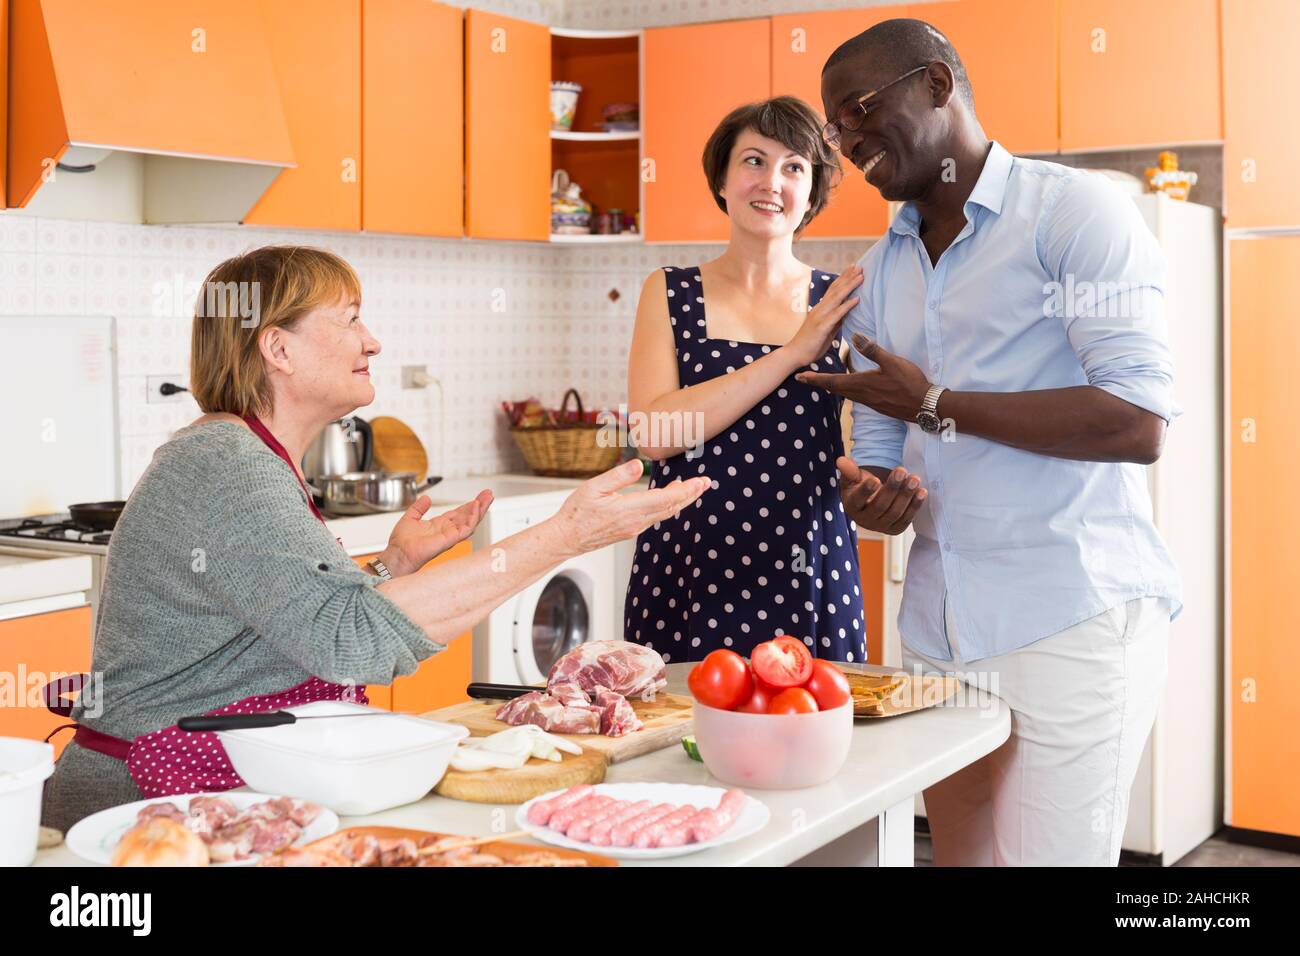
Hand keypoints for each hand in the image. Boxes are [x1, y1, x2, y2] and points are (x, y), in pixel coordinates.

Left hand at [380, 490, 493, 576]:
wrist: (398, 553)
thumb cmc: (401, 543)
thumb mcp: (410, 518)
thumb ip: (418, 508)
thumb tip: (426, 498)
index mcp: (439, 525)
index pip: (459, 513)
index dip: (469, 505)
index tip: (478, 496)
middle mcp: (447, 531)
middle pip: (468, 516)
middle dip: (479, 504)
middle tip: (488, 494)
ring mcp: (450, 536)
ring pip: (471, 522)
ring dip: (480, 509)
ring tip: (487, 498)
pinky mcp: (450, 540)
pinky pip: (466, 529)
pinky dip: (473, 518)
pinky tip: (477, 507)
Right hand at [549, 459, 709, 556]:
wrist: (567, 538)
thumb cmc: (577, 512)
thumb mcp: (594, 488)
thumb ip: (618, 476)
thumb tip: (638, 465)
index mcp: (630, 509)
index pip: (667, 498)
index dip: (687, 490)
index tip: (701, 481)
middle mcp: (637, 522)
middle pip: (671, 507)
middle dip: (691, 495)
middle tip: (706, 483)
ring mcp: (634, 528)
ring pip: (665, 513)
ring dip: (681, 501)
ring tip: (691, 488)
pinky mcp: (630, 530)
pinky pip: (656, 517)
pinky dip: (667, 506)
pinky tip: (668, 499)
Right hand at [782, 266, 862, 368]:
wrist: (795, 354)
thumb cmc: (810, 344)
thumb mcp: (826, 329)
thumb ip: (836, 320)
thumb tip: (846, 313)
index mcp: (820, 309)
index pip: (833, 290)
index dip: (843, 278)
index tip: (854, 269)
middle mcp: (820, 309)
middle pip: (836, 289)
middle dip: (848, 277)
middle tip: (860, 266)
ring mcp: (820, 317)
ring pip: (837, 298)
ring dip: (850, 286)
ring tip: (861, 276)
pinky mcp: (822, 326)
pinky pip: (837, 314)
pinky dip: (847, 305)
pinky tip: (857, 299)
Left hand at [796, 332, 930, 420]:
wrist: (923, 406)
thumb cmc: (909, 383)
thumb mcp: (891, 362)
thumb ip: (872, 350)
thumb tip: (854, 336)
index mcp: (860, 384)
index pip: (831, 381)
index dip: (814, 379)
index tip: (800, 377)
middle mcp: (860, 395)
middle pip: (834, 389)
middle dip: (818, 383)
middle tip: (805, 379)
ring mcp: (868, 402)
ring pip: (844, 394)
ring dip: (832, 387)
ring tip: (823, 382)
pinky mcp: (876, 405)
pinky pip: (855, 397)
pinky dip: (845, 391)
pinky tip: (850, 388)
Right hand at [836, 457, 926, 534]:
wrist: (871, 501)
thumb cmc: (860, 486)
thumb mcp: (853, 477)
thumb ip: (849, 470)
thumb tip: (841, 461)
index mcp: (852, 506)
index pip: (858, 500)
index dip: (866, 491)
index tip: (876, 479)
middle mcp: (864, 520)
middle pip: (879, 506)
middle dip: (892, 488)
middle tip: (902, 471)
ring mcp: (881, 526)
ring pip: (895, 513)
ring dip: (906, 495)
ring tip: (914, 479)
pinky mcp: (895, 529)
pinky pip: (906, 519)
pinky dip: (915, 505)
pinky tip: (922, 491)